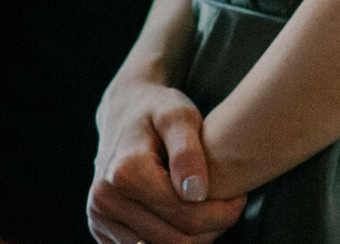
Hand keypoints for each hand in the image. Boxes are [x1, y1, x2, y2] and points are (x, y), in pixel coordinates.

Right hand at [88, 73, 247, 243]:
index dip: (222, 213)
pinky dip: (170, 241)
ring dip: (193, 238)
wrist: (123, 112)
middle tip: (231, 206)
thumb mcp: (179, 116)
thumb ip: (188, 152)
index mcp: (125, 173)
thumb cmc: (158, 110)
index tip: (240, 196)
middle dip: (212, 228)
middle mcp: (105, 201)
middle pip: (174, 240)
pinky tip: (188, 217)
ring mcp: (99, 218)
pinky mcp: (100, 229)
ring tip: (212, 211)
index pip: (186, 216)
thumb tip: (196, 193)